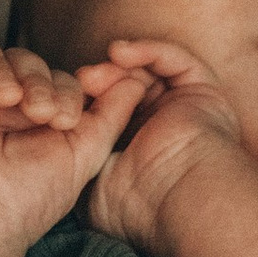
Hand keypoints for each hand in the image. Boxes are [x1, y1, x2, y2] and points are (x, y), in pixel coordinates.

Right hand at [0, 15, 149, 255]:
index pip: (53, 78)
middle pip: (22, 62)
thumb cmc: (28, 200)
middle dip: (37, 81)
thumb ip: (110, 115)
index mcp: (31, 115)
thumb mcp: (82, 154)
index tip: (66, 118)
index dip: (64, 89)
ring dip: (3, 71)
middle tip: (40, 112)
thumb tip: (138, 80)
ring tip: (10, 99)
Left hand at [78, 38, 249, 255]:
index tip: (63, 101)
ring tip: (93, 74)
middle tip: (79, 81)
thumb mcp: (91, 189)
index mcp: (141, 147)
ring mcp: (185, 108)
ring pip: (147, 71)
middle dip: (100, 80)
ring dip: (117, 67)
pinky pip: (174, 58)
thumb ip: (77, 166)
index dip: (88, 101)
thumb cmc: (137, 207)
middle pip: (127, 86)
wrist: (177, 202)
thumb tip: (53, 152)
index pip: (111, 110)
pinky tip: (119, 54)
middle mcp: (164, 125)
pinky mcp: (204, 91)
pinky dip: (146, 50)